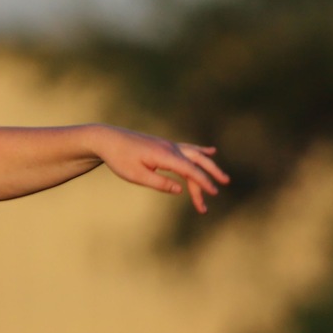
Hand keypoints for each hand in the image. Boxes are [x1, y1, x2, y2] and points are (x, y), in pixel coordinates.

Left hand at [93, 128, 226, 212]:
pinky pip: (188, 149)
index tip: (213, 193)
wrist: (108, 139)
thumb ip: (160, 183)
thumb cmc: (120, 158)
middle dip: (211, 174)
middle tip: (223, 186)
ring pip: (194, 156)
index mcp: (164, 156)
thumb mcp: (136, 175)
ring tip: (222, 177)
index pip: (189, 170)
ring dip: (208, 166)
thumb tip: (180, 190)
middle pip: (197, 161)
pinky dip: (200, 151)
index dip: (203, 182)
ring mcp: (169, 145)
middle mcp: (170, 148)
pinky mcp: (165, 146)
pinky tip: (211, 151)